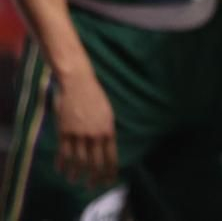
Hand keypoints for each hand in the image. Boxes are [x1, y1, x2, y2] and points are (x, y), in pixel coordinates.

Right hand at [53, 69, 117, 186]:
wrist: (79, 84)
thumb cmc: (95, 98)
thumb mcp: (108, 114)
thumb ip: (107, 132)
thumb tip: (107, 149)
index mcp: (108, 130)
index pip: (111, 157)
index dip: (110, 171)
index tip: (109, 180)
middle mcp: (94, 135)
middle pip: (94, 163)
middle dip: (94, 177)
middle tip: (92, 186)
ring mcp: (79, 134)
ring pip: (77, 161)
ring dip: (76, 173)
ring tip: (74, 180)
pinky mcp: (64, 131)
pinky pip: (63, 152)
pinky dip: (62, 163)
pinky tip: (61, 170)